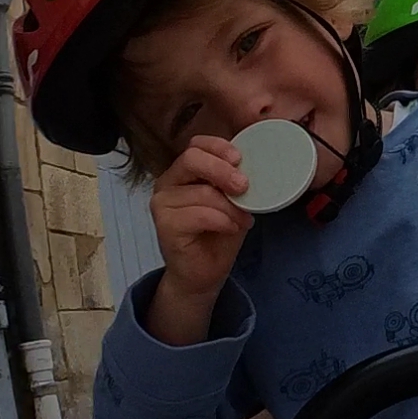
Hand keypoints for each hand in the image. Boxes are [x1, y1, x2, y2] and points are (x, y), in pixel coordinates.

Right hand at [146, 136, 252, 344]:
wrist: (205, 273)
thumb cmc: (219, 233)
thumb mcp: (232, 201)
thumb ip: (235, 181)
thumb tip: (255, 164)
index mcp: (183, 172)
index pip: (196, 144)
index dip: (219, 147)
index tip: (240, 158)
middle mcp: (167, 183)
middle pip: (192, 159)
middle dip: (223, 170)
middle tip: (244, 186)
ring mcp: (162, 203)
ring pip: (203, 192)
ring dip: (231, 207)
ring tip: (242, 220)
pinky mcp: (164, 225)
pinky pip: (200, 214)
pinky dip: (222, 221)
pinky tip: (230, 228)